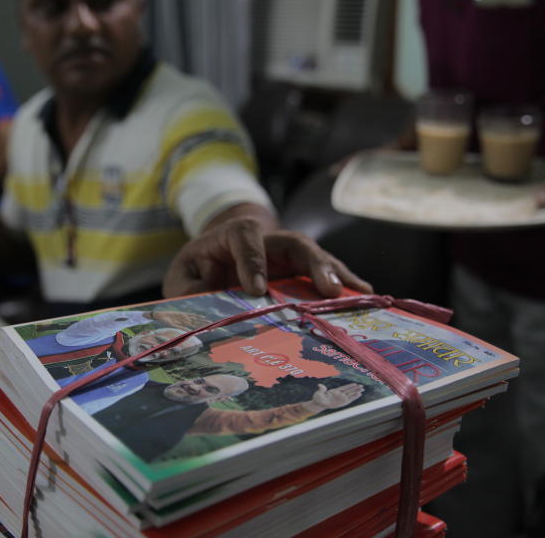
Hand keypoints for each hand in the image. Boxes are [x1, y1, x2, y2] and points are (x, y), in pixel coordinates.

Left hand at [162, 217, 371, 297]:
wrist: (210, 265)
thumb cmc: (196, 272)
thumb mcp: (181, 281)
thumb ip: (189, 292)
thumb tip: (207, 308)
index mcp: (230, 237)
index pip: (245, 236)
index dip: (253, 260)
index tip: (256, 290)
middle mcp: (265, 242)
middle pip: (294, 243)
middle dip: (314, 264)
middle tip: (330, 290)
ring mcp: (285, 257)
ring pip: (316, 258)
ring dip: (338, 276)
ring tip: (361, 295)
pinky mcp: (298, 274)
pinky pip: (323, 276)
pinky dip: (343, 287)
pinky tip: (362, 299)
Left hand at [306, 383, 364, 411]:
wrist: (318, 404)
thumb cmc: (318, 398)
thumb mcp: (319, 392)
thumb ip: (322, 389)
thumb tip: (320, 385)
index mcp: (335, 391)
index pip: (344, 388)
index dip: (349, 386)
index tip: (355, 384)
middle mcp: (339, 395)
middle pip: (349, 391)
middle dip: (355, 389)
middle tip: (362, 386)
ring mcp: (341, 399)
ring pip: (350, 395)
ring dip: (356, 392)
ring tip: (362, 390)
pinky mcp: (342, 403)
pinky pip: (349, 400)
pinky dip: (354, 398)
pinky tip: (358, 395)